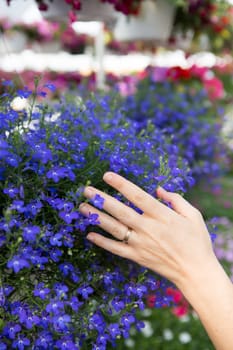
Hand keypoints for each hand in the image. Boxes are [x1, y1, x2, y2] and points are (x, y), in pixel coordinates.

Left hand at [79, 172, 215, 289]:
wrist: (195, 271)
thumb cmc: (197, 241)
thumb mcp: (193, 215)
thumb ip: (175, 199)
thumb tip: (158, 189)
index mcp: (161, 215)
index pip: (137, 196)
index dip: (121, 184)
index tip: (106, 175)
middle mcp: (148, 228)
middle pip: (120, 211)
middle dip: (101, 199)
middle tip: (86, 190)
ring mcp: (140, 244)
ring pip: (114, 228)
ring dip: (96, 217)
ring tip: (81, 207)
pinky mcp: (137, 256)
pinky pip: (116, 248)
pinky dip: (102, 242)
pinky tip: (89, 234)